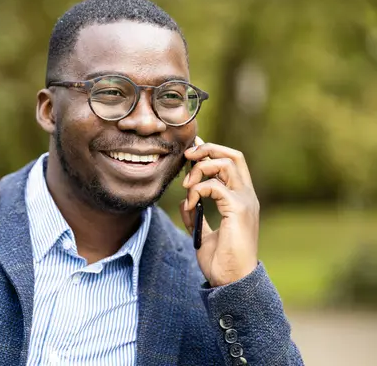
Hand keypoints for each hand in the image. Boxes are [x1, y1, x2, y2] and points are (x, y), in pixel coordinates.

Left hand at [180, 138, 259, 286]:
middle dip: (207, 149)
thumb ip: (196, 217)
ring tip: (187, 186)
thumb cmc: (221, 262)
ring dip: (200, 169)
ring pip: (225, 163)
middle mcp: (247, 196)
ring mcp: (245, 201)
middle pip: (232, 155)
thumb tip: (185, 203)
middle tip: (186, 156)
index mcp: (241, 200)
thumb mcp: (204, 235)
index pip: (232, 163)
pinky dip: (197, 190)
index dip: (211, 152)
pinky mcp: (238, 210)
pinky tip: (190, 204)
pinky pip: (215, 186)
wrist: (232, 282)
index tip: (190, 152)